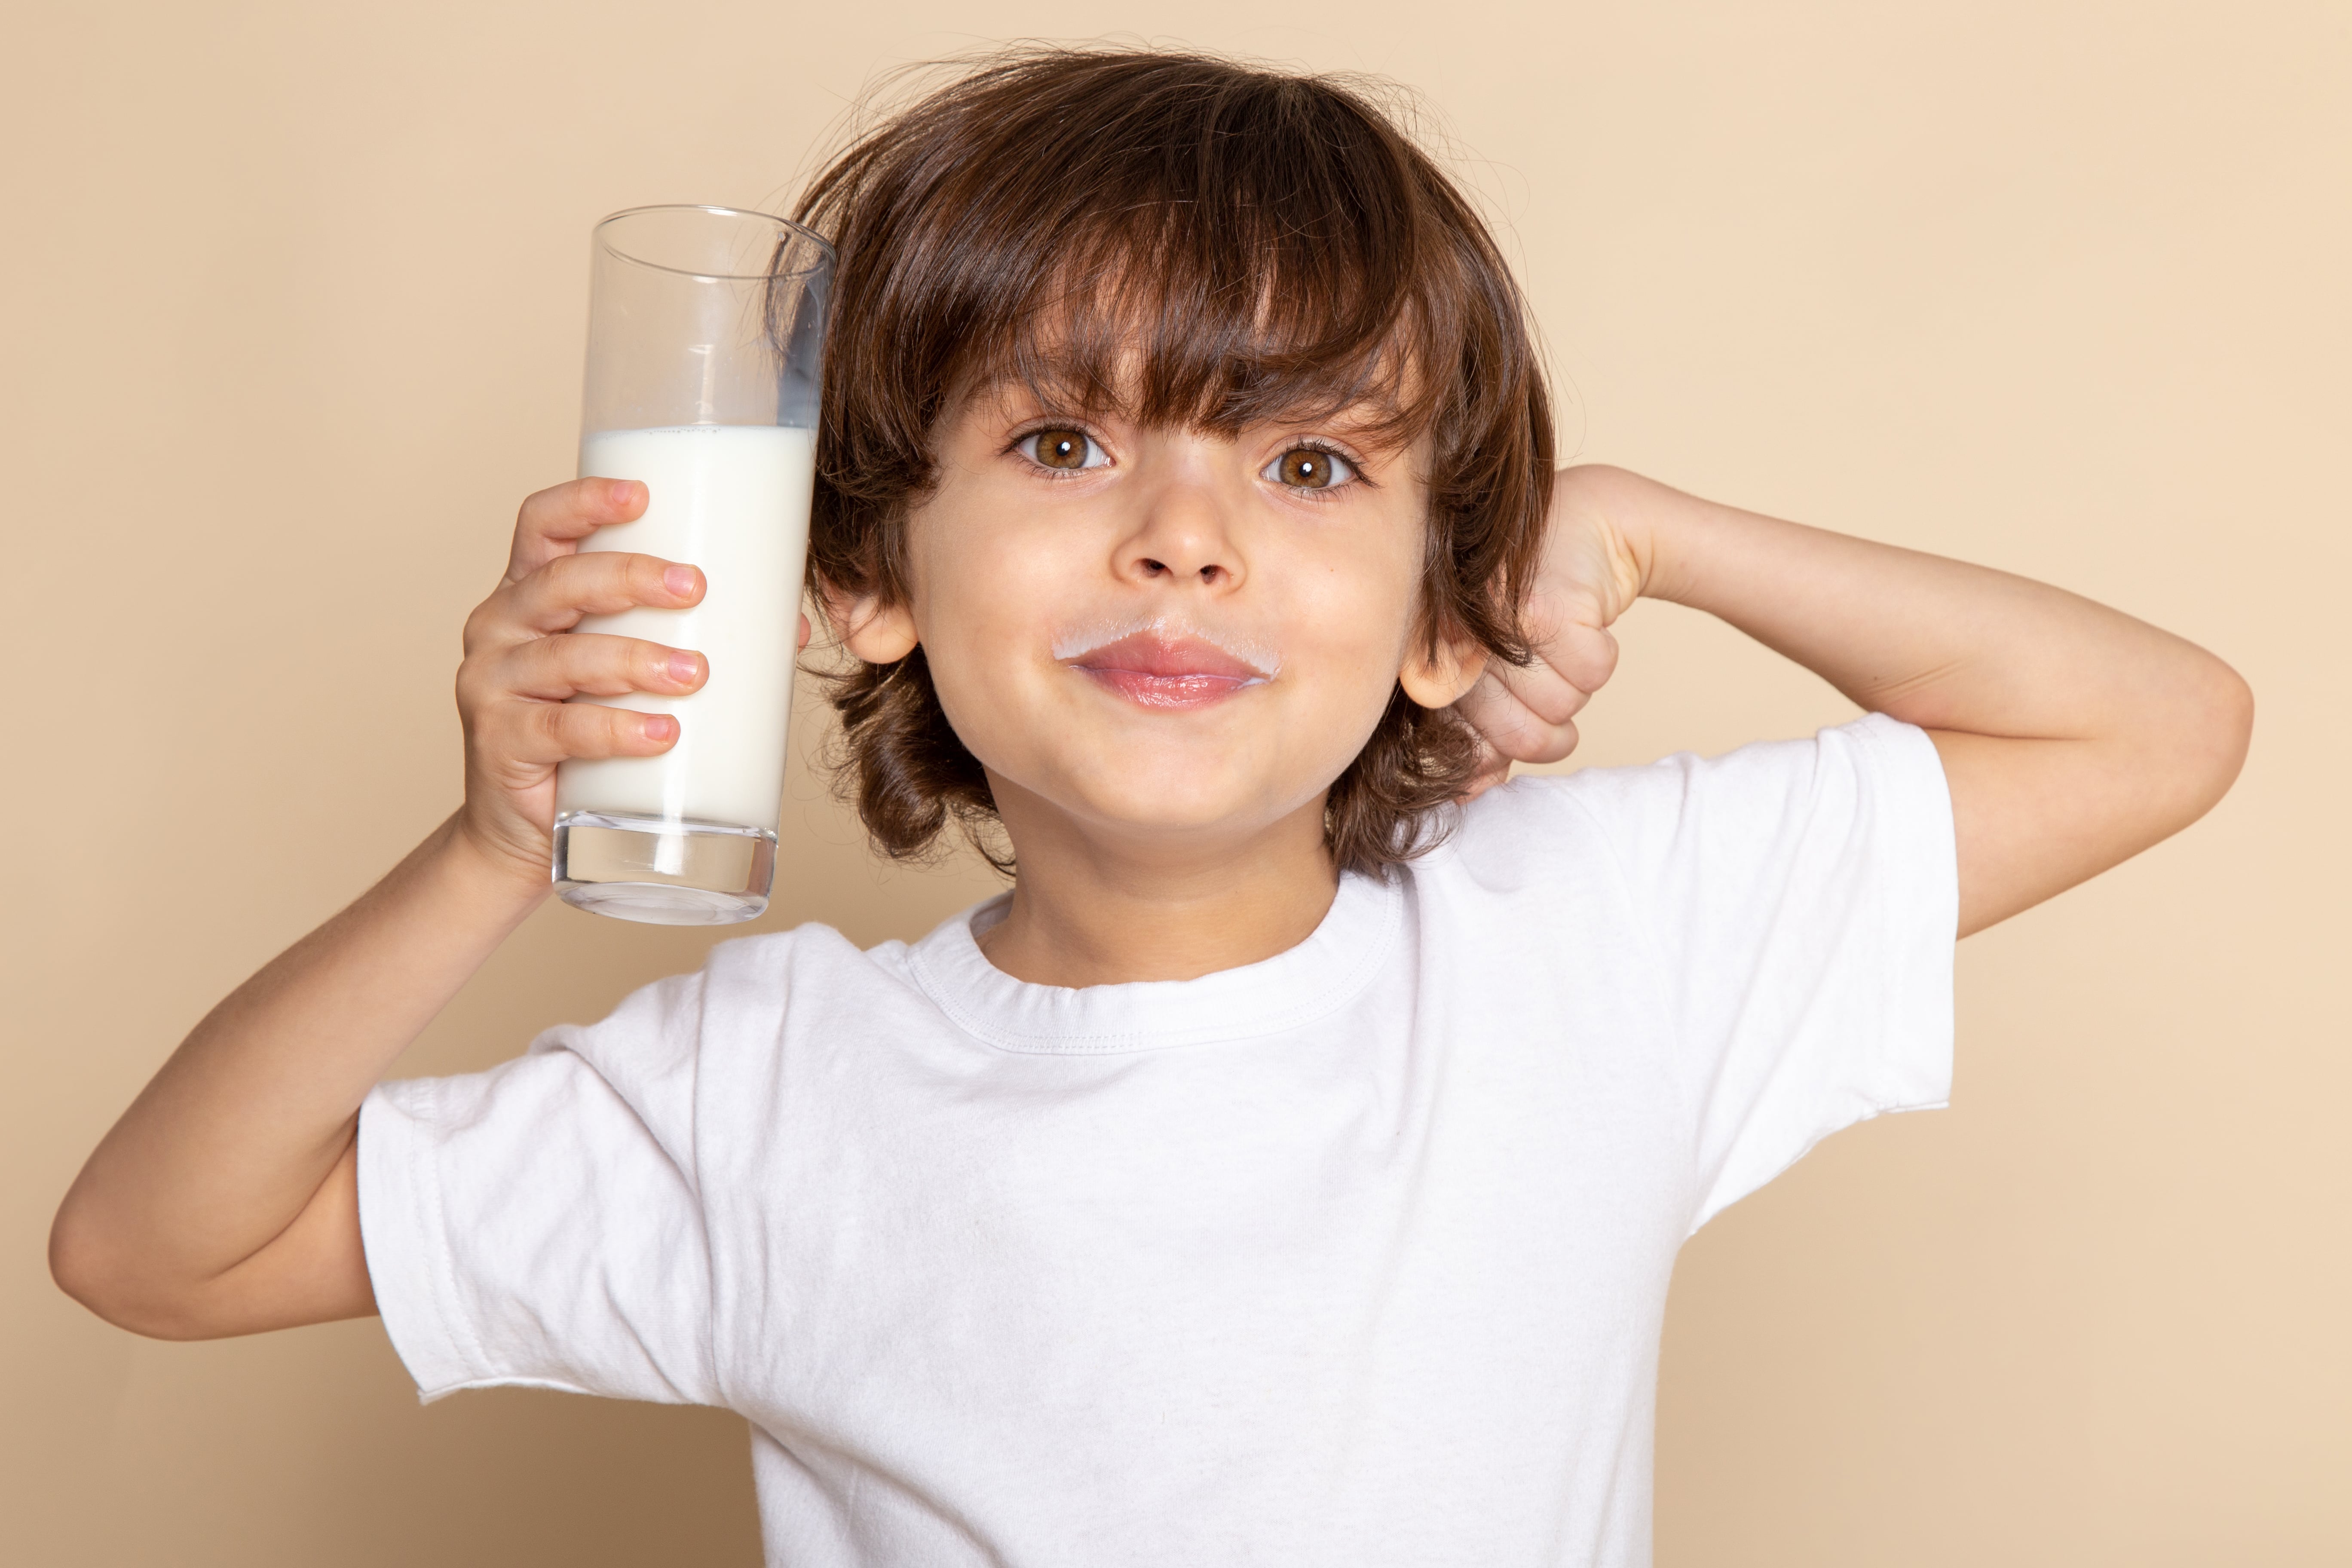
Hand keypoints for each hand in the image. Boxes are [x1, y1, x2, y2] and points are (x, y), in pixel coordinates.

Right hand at [450, 478, 712, 882]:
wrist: (530, 827)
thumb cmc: (589, 733)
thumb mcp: (630, 671)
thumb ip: (692, 637)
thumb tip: (792, 625)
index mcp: (530, 590)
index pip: (542, 524)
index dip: (584, 501)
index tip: (642, 495)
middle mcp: (500, 625)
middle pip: (560, 581)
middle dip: (629, 578)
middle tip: (695, 588)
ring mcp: (492, 684)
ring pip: (563, 657)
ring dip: (635, 660)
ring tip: (695, 673)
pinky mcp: (499, 742)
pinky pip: (560, 729)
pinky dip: (615, 729)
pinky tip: (661, 733)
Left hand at [1452, 465, 1652, 796]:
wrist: (1584, 522)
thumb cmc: (1530, 605)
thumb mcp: (1490, 666)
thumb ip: (1475, 730)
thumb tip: (1468, 793)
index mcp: (1428, 656)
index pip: (1463, 748)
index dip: (1496, 750)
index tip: (1506, 721)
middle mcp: (1451, 636)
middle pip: (1521, 738)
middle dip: (1548, 719)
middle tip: (1542, 672)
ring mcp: (1498, 622)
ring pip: (1561, 707)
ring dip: (1575, 683)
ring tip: (1556, 639)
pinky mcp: (1546, 608)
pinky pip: (1593, 673)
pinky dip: (1599, 653)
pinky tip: (1581, 619)